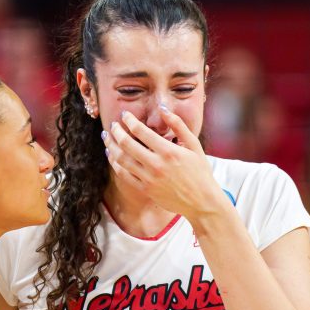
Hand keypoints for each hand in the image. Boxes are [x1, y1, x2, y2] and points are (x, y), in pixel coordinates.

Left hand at [103, 107, 227, 221]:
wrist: (201, 201)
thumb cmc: (200, 171)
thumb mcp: (194, 145)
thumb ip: (178, 125)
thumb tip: (162, 108)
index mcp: (168, 151)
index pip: (140, 131)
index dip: (129, 120)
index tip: (124, 114)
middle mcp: (156, 164)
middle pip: (126, 144)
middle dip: (116, 131)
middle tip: (113, 125)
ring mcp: (149, 178)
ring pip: (121, 159)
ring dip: (111, 146)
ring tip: (107, 138)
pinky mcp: (145, 190)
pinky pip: (124, 175)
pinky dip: (115, 164)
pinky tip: (112, 155)